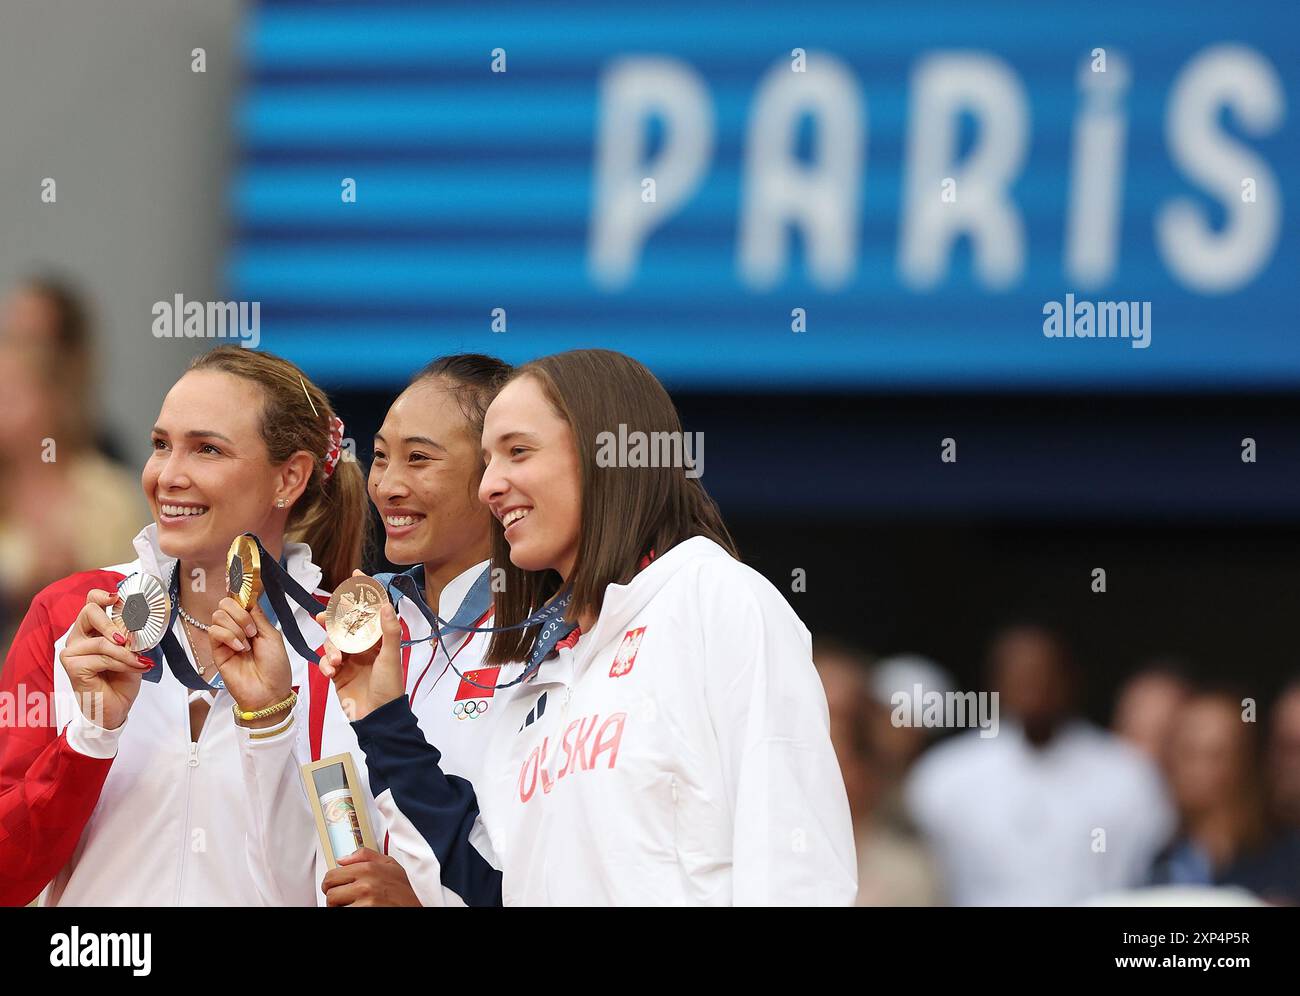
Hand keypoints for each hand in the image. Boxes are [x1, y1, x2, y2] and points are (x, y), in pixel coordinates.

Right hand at [58, 589, 154, 729]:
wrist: (115, 709)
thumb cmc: (121, 679)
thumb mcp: (132, 652)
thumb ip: (131, 636)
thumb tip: (139, 622)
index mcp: (91, 629)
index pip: (90, 602)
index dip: (101, 596)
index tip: (117, 598)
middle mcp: (78, 637)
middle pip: (89, 612)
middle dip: (113, 623)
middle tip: (128, 639)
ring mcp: (72, 651)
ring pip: (102, 641)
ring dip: (126, 653)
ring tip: (140, 662)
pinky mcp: (72, 666)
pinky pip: (102, 657)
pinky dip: (122, 663)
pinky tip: (133, 668)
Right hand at [209, 597, 292, 726]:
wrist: (269, 692)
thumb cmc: (276, 667)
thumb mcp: (272, 636)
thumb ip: (258, 617)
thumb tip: (248, 599)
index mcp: (253, 624)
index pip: (239, 601)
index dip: (240, 595)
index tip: (245, 594)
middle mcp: (237, 629)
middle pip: (225, 604)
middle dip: (239, 613)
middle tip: (252, 631)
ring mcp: (226, 640)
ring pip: (218, 616)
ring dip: (236, 627)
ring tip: (247, 644)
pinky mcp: (217, 651)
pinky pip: (214, 632)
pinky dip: (228, 636)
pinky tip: (239, 648)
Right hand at [316, 571, 404, 721]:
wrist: (377, 718)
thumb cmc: (389, 688)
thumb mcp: (391, 658)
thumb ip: (388, 631)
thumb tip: (386, 604)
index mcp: (379, 640)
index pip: (371, 611)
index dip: (364, 593)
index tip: (355, 576)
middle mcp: (364, 647)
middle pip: (345, 624)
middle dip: (333, 619)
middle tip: (323, 617)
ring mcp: (350, 659)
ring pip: (333, 642)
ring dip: (331, 648)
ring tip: (336, 660)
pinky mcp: (338, 673)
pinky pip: (327, 661)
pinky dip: (326, 664)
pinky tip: (331, 671)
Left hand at [322, 848, 421, 906]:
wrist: (419, 904)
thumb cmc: (405, 889)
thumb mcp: (390, 864)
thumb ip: (365, 856)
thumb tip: (342, 859)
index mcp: (368, 868)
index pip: (331, 876)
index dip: (332, 884)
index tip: (338, 888)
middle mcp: (365, 884)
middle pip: (330, 893)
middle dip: (335, 898)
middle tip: (345, 900)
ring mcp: (365, 902)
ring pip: (335, 907)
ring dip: (341, 908)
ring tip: (355, 905)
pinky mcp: (366, 913)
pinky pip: (346, 913)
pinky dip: (350, 912)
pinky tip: (361, 909)